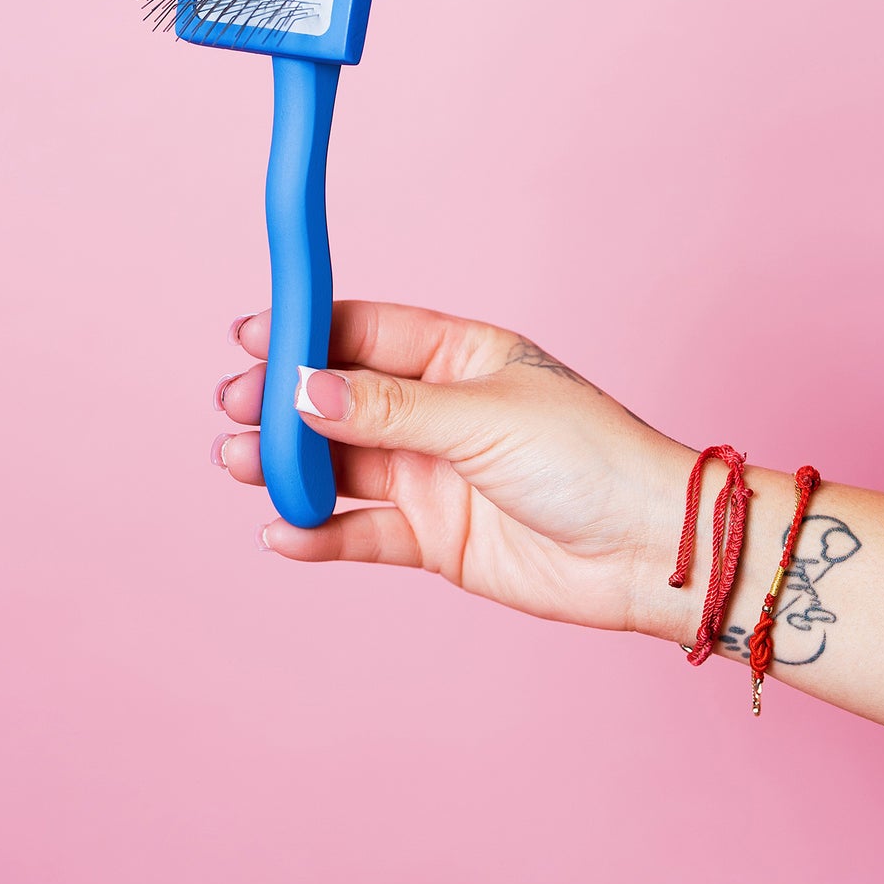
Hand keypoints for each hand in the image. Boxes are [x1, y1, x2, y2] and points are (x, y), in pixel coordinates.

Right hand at [213, 300, 702, 644]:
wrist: (649, 552)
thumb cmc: (592, 461)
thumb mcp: (483, 419)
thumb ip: (389, 410)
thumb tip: (306, 388)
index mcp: (461, 357)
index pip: (366, 333)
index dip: (306, 332)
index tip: (251, 335)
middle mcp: (440, 413)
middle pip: (340, 400)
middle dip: (284, 403)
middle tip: (233, 408)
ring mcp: (435, 475)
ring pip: (342, 463)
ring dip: (290, 465)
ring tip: (242, 465)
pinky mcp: (436, 538)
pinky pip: (362, 530)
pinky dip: (320, 531)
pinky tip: (283, 532)